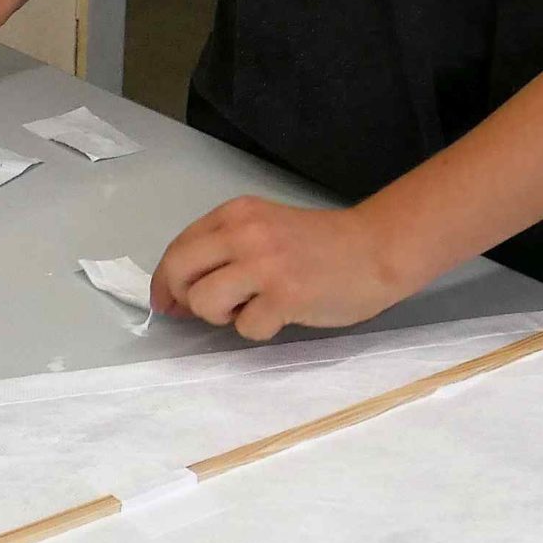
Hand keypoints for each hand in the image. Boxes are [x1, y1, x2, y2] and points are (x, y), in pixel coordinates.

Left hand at [149, 197, 406, 340]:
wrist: (376, 249)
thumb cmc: (320, 244)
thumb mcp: (265, 229)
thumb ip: (225, 249)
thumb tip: (179, 292)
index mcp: (236, 213)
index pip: (179, 247)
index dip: (166, 279)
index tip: (166, 301)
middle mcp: (243, 233)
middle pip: (179, 271)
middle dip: (183, 298)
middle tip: (210, 310)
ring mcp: (263, 264)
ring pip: (204, 301)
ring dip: (222, 316)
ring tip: (252, 307)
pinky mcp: (284, 295)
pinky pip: (245, 327)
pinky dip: (258, 329)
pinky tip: (281, 315)